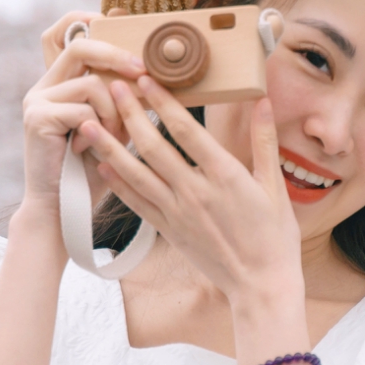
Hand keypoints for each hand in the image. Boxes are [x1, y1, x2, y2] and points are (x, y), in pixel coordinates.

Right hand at [17, 12, 146, 215]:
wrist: (64, 208)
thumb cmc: (94, 171)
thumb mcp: (114, 126)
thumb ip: (123, 97)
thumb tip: (152, 67)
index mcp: (58, 83)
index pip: (66, 33)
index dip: (90, 22)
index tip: (120, 25)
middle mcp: (42, 86)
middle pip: (80, 46)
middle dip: (117, 56)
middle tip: (143, 70)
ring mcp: (36, 101)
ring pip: (90, 83)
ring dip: (113, 111)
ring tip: (112, 139)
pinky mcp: (37, 118)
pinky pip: (83, 108)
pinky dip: (99, 129)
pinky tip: (90, 150)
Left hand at [80, 76, 303, 304]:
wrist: (260, 285)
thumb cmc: (274, 237)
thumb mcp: (275, 186)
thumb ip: (265, 141)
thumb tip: (263, 101)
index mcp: (225, 176)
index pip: (187, 130)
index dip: (163, 102)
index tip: (146, 78)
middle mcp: (195, 192)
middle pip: (154, 147)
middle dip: (130, 114)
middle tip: (111, 86)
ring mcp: (178, 213)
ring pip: (136, 174)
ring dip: (110, 146)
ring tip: (89, 123)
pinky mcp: (168, 231)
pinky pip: (137, 204)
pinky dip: (118, 184)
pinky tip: (103, 166)